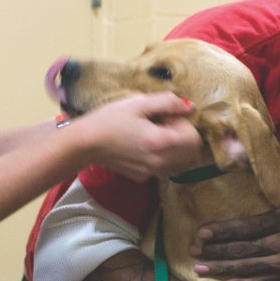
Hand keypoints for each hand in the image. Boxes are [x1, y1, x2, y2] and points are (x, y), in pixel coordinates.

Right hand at [74, 92, 204, 180]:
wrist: (85, 143)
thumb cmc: (109, 119)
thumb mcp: (138, 103)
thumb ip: (168, 102)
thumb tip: (189, 106)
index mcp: (161, 142)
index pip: (194, 138)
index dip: (185, 124)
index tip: (168, 116)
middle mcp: (160, 162)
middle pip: (192, 154)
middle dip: (185, 138)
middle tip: (164, 125)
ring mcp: (152, 173)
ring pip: (181, 164)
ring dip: (177, 149)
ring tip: (156, 135)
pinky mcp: (143, 177)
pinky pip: (165, 168)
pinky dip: (165, 158)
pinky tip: (145, 146)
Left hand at [190, 195, 279, 280]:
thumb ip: (274, 201)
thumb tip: (244, 184)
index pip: (247, 226)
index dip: (221, 231)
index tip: (201, 233)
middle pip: (243, 248)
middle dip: (215, 251)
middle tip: (192, 251)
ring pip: (248, 267)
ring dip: (221, 269)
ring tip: (200, 269)